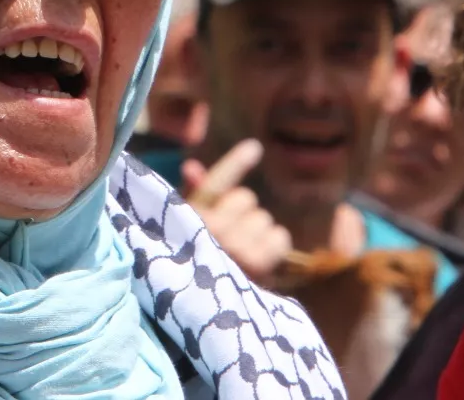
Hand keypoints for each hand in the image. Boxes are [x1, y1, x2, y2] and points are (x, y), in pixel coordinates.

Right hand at [183, 139, 292, 285]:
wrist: (202, 317)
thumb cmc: (193, 265)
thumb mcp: (184, 229)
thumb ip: (190, 197)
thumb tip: (193, 167)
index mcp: (187, 218)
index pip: (215, 182)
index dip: (236, 162)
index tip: (255, 148)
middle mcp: (209, 229)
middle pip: (246, 199)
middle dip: (243, 215)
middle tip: (232, 239)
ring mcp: (235, 247)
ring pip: (264, 219)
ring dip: (259, 234)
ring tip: (244, 255)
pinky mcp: (256, 266)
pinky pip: (279, 238)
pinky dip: (274, 248)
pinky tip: (261, 263)